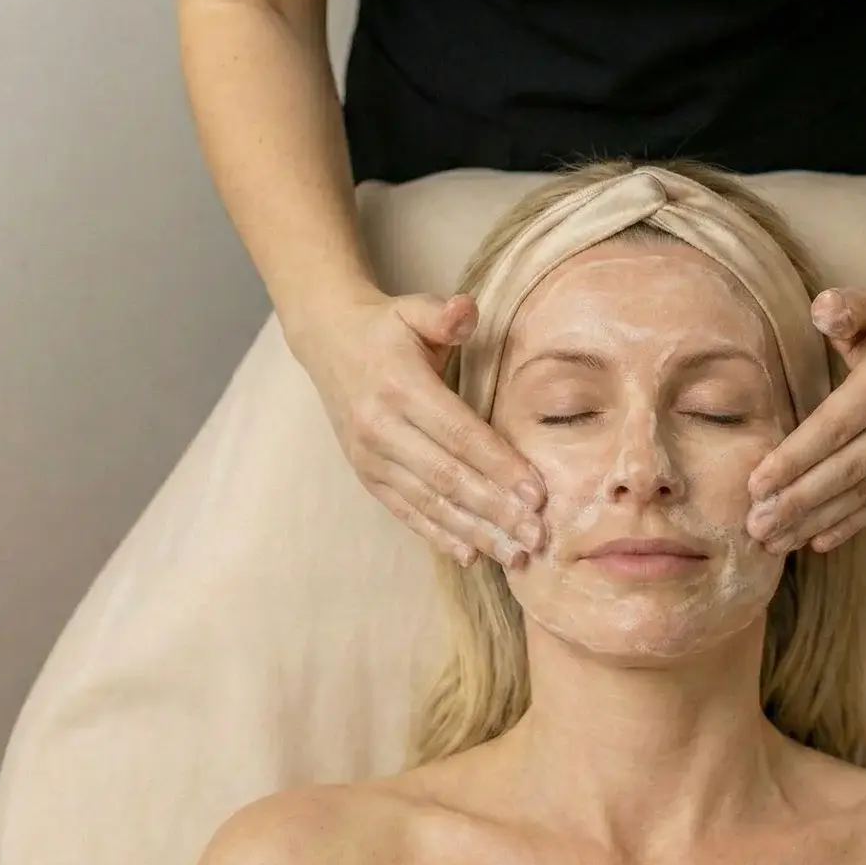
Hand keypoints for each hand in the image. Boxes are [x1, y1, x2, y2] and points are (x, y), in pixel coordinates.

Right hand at [289, 290, 546, 567]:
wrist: (328, 343)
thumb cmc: (387, 329)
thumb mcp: (412, 310)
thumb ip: (443, 314)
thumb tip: (466, 312)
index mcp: (399, 387)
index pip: (458, 433)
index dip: (499, 465)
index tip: (537, 493)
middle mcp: (381, 429)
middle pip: (447, 477)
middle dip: (495, 510)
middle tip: (537, 536)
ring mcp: (371, 458)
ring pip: (429, 502)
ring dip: (474, 532)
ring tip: (515, 554)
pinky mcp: (367, 476)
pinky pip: (406, 512)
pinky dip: (438, 536)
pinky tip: (472, 554)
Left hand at [745, 285, 865, 554]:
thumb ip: (844, 308)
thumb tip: (822, 310)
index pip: (834, 427)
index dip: (795, 458)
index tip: (756, 484)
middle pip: (845, 470)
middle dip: (798, 502)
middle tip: (755, 525)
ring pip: (861, 493)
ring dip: (816, 521)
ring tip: (774, 541)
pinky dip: (848, 524)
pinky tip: (814, 541)